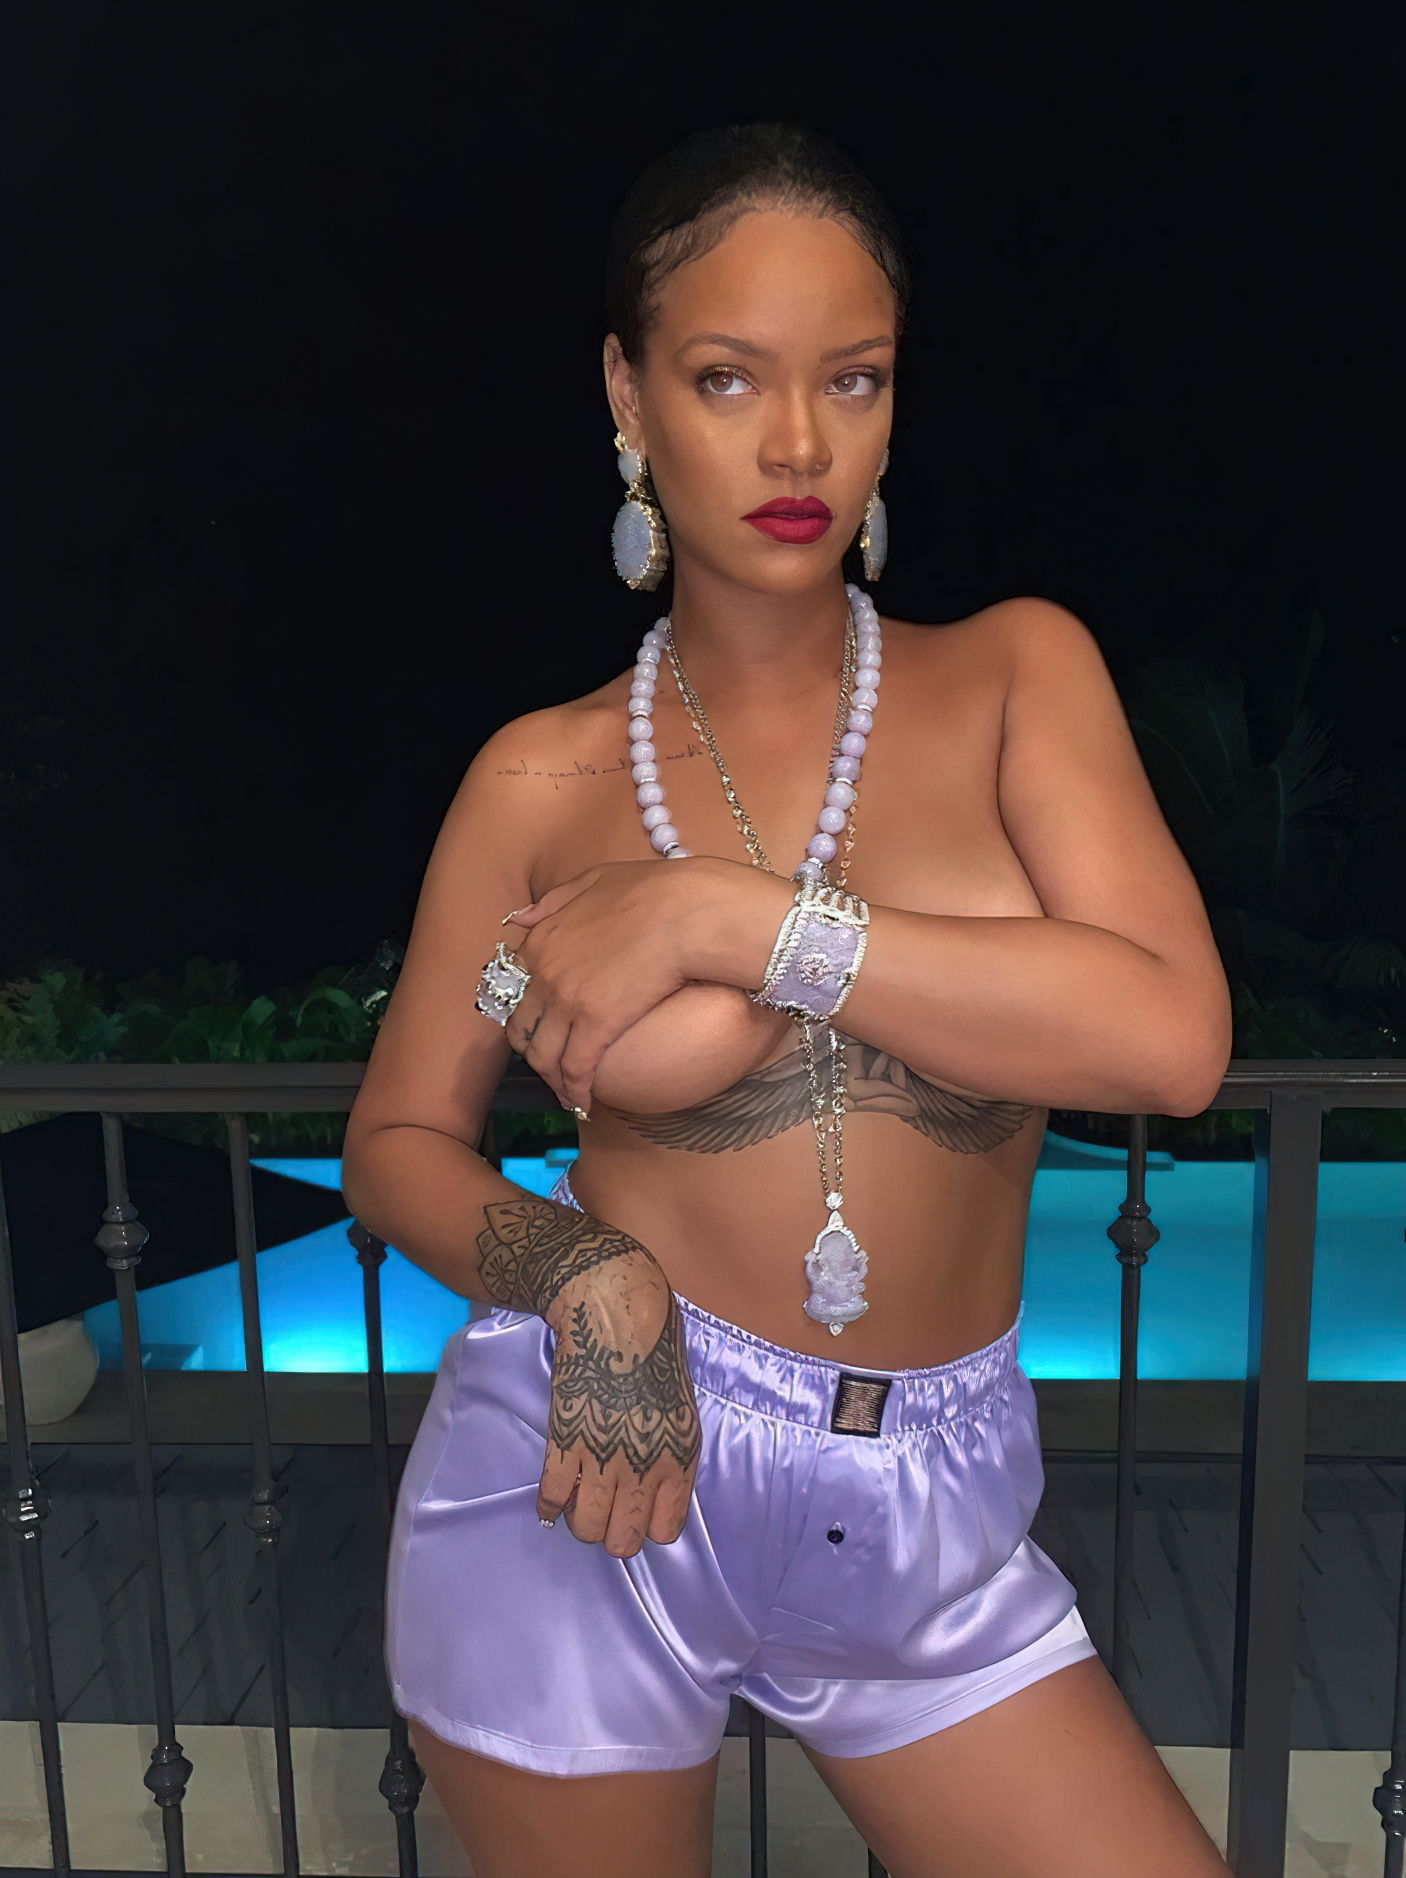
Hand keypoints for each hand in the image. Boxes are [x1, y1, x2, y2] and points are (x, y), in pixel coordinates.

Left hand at [503, 854, 732, 1115]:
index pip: (514, 987)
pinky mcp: (597, 1026)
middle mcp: (545, 973)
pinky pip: (576, 1070)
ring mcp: (567, 1002)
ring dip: (551, 1080)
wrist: (689, 911)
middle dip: (531, 1050)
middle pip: (522, 1026)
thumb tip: (519, 919)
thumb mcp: (593, 880)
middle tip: (548, 1064)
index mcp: (541, 939)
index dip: (522, 1011)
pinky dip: (575, 1091)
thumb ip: (553, 901)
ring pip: (544, 1056)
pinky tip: (584, 1103)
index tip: (536, 1025)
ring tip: (565, 1092)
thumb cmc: (653, 891)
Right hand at [537, 1259, 701, 1555]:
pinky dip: (548, 1504)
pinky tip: (550, 1499)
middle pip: (623, 1540)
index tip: (632, 1514)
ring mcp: (604, 1455)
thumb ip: (669, 1455)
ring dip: (578, 1521)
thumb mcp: (680, 1410)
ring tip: (577, 1503)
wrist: (616, 1315)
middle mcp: (645, 1464)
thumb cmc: (653, 1355)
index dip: (645, 1527)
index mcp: (680, 1457)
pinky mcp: (566, 1439)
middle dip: (609, 1534)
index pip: (665, 1530)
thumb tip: (653, 1495)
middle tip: (601, 1512)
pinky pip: (553, 1495)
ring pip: (587, 1527)